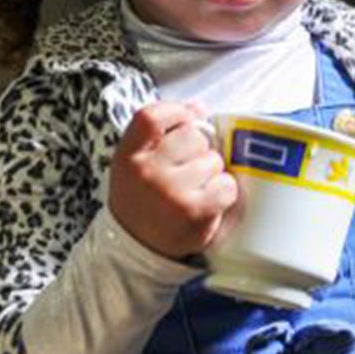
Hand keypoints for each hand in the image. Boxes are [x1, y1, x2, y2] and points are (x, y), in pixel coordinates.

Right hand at [107, 101, 237, 260]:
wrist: (136, 246)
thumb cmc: (142, 198)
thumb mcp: (136, 161)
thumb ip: (161, 132)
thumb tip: (198, 107)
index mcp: (128, 155)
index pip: (152, 116)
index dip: (177, 112)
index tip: (187, 120)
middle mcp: (146, 171)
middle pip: (192, 134)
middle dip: (198, 148)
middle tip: (187, 168)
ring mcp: (170, 191)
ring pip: (213, 160)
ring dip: (211, 172)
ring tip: (194, 188)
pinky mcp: (195, 211)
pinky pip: (226, 185)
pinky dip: (224, 192)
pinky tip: (208, 200)